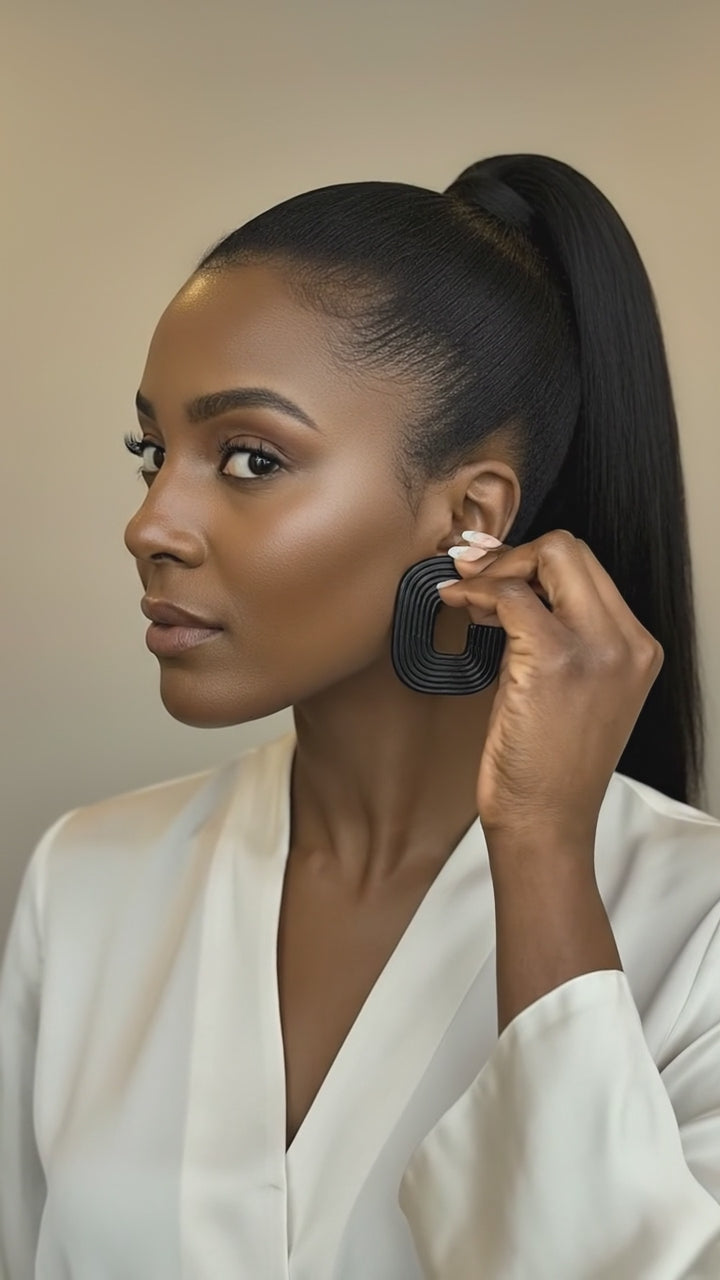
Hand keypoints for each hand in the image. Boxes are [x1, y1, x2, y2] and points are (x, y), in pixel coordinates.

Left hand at [437, 530, 664, 846]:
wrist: (547, 822)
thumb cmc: (548, 764)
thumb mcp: (569, 688)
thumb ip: (555, 633)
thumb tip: (508, 580)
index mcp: (637, 647)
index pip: (588, 568)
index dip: (533, 563)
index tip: (495, 577)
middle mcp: (627, 642)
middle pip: (571, 550)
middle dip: (514, 556)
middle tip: (474, 578)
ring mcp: (598, 648)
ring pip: (550, 555)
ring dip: (495, 570)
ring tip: (467, 601)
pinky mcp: (555, 660)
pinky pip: (511, 595)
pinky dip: (477, 592)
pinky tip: (456, 606)